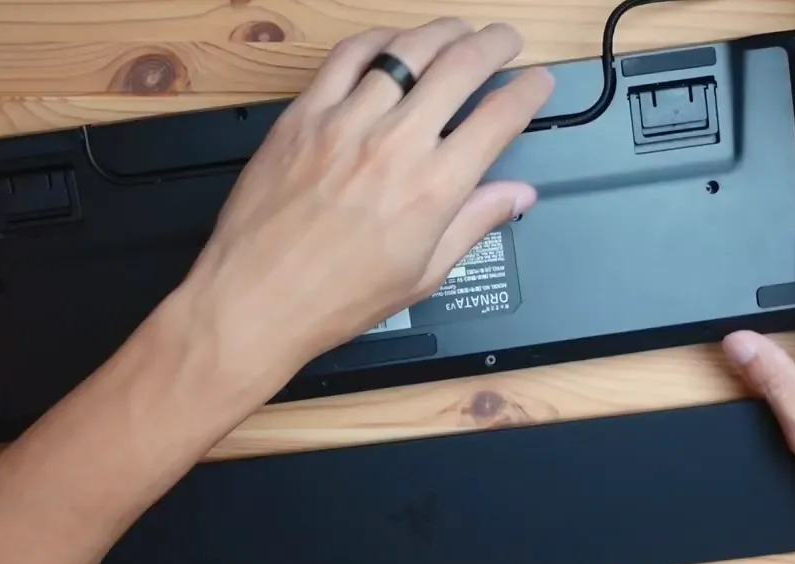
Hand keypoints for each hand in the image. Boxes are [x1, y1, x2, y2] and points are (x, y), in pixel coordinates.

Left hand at [178, 19, 552, 390]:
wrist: (257, 300)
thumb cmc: (332, 297)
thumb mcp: (422, 275)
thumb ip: (473, 223)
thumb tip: (515, 196)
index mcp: (432, 190)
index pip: (500, 117)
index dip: (529, 91)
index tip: (537, 83)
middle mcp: (393, 146)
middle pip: (461, 66)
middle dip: (494, 44)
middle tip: (504, 40)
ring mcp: (345, 124)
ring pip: (407, 51)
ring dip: (442, 32)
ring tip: (458, 31)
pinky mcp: (303, 117)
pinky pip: (347, 58)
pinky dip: (377, 41)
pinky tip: (391, 43)